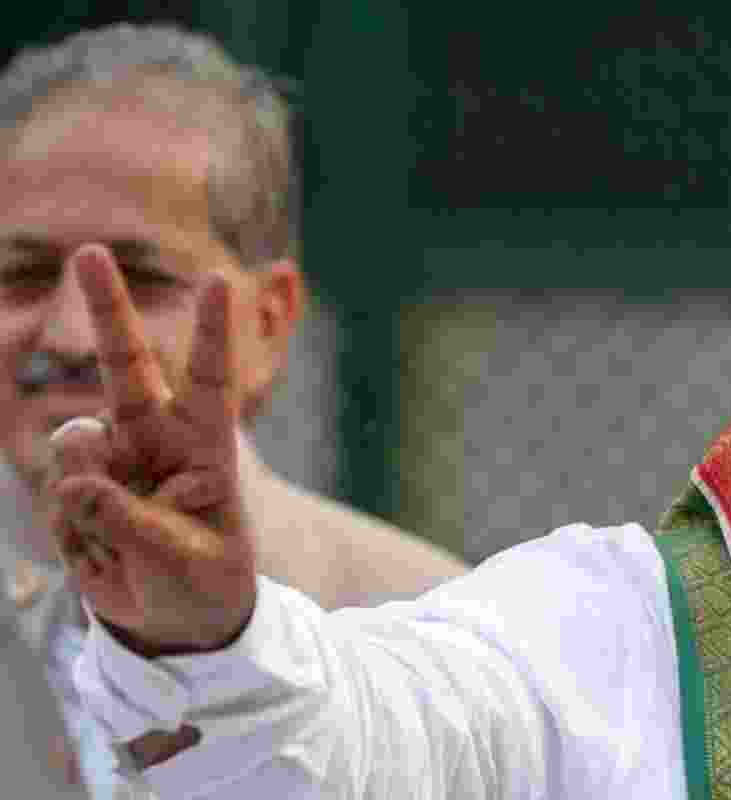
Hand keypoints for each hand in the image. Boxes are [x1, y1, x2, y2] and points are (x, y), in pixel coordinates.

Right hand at [45, 245, 255, 656]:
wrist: (173, 623)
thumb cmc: (204, 584)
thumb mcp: (185, 562)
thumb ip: (132, 521)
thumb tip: (77, 481)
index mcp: (205, 444)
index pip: (210, 379)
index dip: (210, 332)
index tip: (219, 281)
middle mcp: (153, 437)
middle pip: (125, 365)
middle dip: (105, 307)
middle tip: (90, 251)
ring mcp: (109, 459)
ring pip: (73, 443)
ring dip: (85, 493)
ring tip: (121, 539)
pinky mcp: (73, 488)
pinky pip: (57, 497)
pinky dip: (74, 532)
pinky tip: (102, 553)